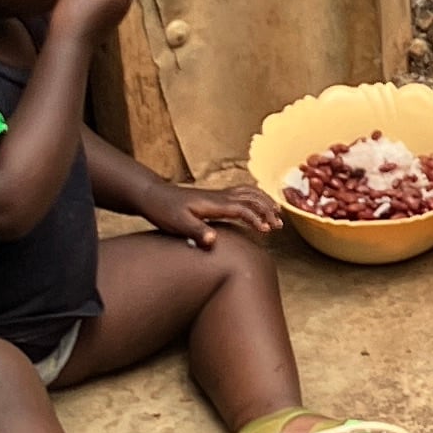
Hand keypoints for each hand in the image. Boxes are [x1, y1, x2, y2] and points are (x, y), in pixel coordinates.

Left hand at [156, 180, 278, 247]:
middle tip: (279, 225)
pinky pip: (242, 192)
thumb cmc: (164, 210)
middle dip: (268, 210)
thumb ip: (197, 232)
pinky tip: (256, 204)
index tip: (267, 231)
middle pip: (252, 198)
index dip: (258, 219)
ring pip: (249, 192)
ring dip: (265, 201)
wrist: (153, 196)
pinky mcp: (215, 196)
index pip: (244, 209)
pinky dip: (255, 196)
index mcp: (215, 204)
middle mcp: (220, 197)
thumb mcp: (178, 224)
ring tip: (277, 212)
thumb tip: (214, 241)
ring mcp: (218, 195)